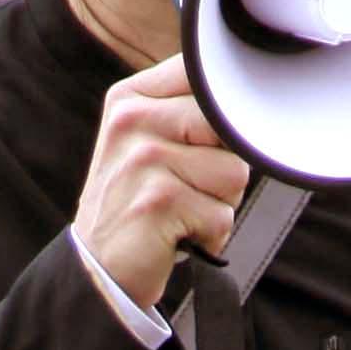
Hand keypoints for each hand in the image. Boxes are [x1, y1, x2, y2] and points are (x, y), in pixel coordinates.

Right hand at [74, 56, 247, 311]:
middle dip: (224, 165)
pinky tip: (178, 237)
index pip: (207, 77)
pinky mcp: (158, 202)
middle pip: (229, 125)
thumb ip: (188, 113)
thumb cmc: (137, 205)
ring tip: (181, 214)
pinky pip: (223, 216)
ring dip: (219, 204)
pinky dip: (210, 237)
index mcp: (131, 97)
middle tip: (188, 187)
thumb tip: (253, 102)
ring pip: (235, 173)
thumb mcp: (147, 143)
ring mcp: (143, 160)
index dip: (225, 114)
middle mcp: (132, 120)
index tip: (207, 144)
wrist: (98, 272)